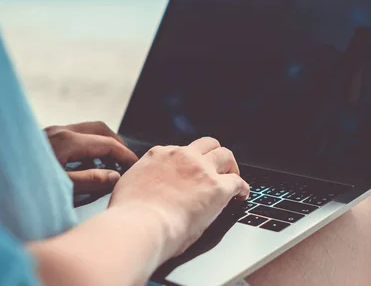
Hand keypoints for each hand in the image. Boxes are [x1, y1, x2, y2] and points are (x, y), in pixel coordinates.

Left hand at [45, 121, 138, 194]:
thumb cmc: (23, 188)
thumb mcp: (60, 188)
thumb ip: (90, 181)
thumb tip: (115, 176)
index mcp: (66, 141)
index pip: (107, 143)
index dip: (125, 155)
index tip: (136, 166)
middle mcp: (60, 130)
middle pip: (99, 129)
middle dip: (117, 144)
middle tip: (126, 162)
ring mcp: (50, 133)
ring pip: (86, 130)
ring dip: (102, 143)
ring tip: (109, 163)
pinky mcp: (43, 139)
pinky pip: (73, 136)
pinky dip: (87, 146)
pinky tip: (86, 164)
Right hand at [109, 137, 249, 258]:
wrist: (138, 226)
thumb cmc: (129, 216)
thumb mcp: (127, 187)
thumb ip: (139, 181)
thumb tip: (141, 189)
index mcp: (159, 155)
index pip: (179, 151)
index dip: (187, 163)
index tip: (189, 173)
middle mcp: (182, 156)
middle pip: (207, 144)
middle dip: (213, 155)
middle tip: (217, 169)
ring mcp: (201, 170)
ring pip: (225, 155)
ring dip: (230, 166)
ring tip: (233, 177)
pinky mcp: (217, 187)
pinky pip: (238, 181)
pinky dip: (242, 188)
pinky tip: (242, 195)